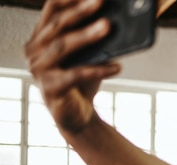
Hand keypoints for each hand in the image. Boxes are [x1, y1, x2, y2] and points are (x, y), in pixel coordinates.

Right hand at [24, 0, 121, 132]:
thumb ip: (96, 40)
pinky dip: (98, 70)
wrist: (77, 115)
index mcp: (42, 37)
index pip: (52, 9)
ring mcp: (39, 69)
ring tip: (108, 26)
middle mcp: (34, 50)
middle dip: (80, 11)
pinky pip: (75, 74)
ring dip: (87, 35)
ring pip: (63, 46)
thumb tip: (118, 21)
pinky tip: (117, 66)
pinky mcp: (50, 88)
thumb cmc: (82, 82)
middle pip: (58, 25)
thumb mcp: (90, 57)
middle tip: (101, 1)